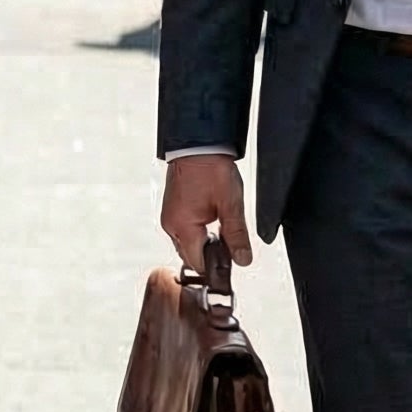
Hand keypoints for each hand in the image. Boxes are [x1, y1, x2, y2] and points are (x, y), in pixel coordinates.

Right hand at [161, 155, 251, 272]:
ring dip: (202, 243)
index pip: (197, 263)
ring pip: (185, 243)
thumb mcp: (231, 205)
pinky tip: (210, 222)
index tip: (230, 264)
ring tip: (221, 232)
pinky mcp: (172, 208)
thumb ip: (237, 236)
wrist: (198, 144)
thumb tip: (242, 259)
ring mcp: (169, 216)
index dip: (215, 267)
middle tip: (229, 248)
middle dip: (208, 256)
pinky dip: (196, 232)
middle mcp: (171, 225)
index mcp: (183, 227)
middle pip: (190, 255)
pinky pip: (182, 230)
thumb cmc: (211, 169)